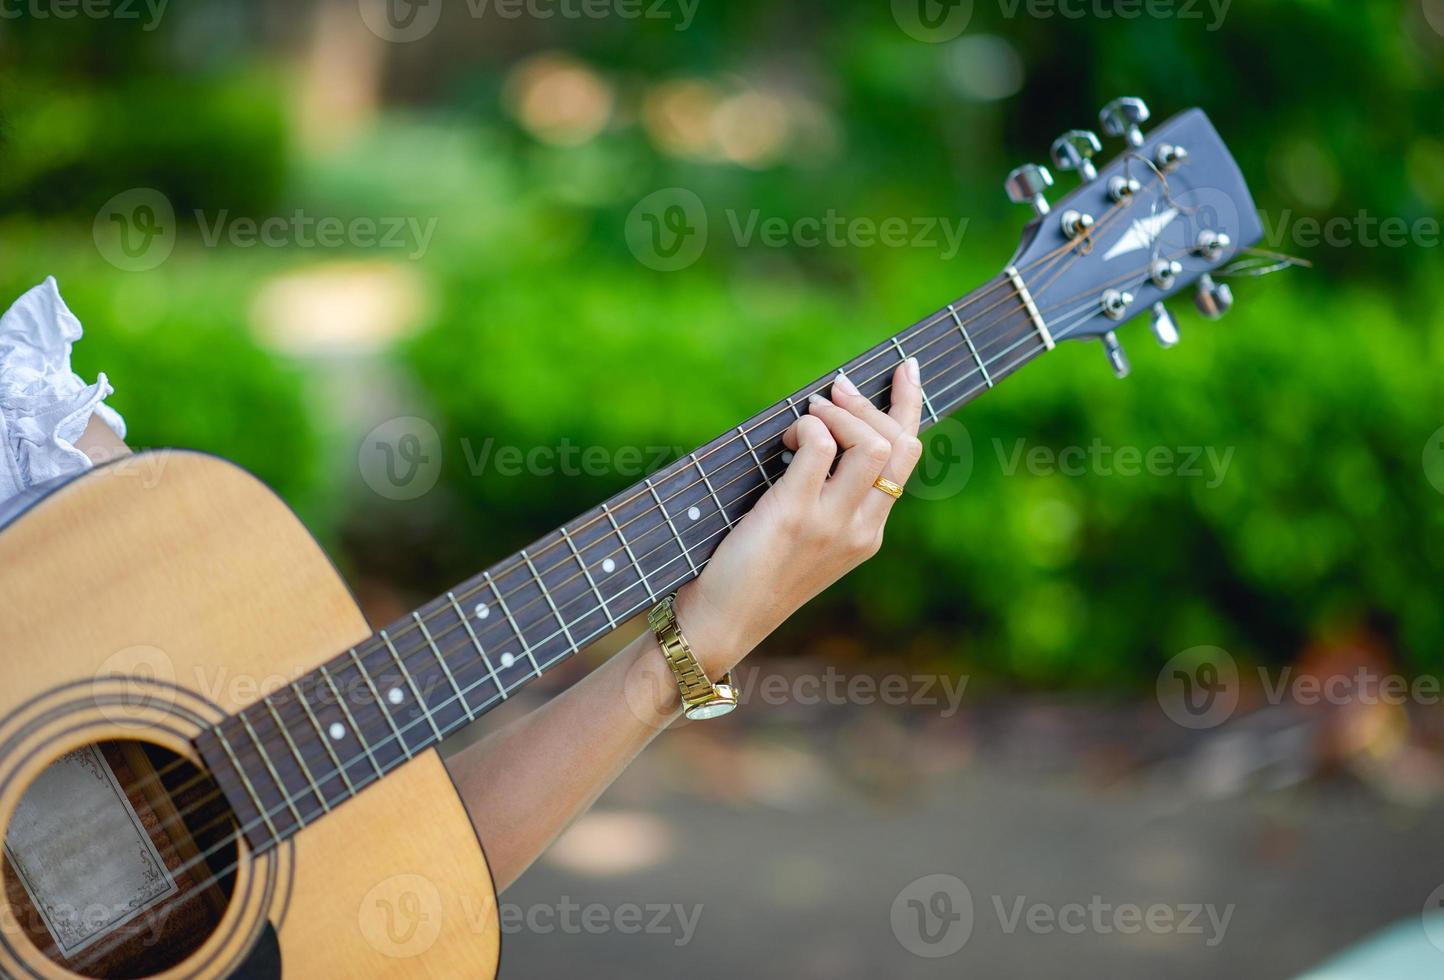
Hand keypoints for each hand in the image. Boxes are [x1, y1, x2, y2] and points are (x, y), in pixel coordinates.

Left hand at [674, 358, 924, 675]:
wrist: (720, 625)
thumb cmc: (748, 575)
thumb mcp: (801, 538)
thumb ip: (819, 496)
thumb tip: (814, 432)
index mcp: (867, 533)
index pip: (907, 460)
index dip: (910, 406)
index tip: (905, 370)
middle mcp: (860, 529)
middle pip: (900, 446)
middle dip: (873, 402)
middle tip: (835, 387)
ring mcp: (831, 525)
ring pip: (871, 444)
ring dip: (840, 413)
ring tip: (809, 413)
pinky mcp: (795, 516)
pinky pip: (821, 447)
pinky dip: (806, 427)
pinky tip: (785, 439)